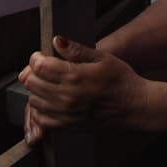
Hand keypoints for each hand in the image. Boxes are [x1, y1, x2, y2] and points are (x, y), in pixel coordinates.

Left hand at [17, 36, 144, 141]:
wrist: (135, 106)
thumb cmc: (121, 79)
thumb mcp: (102, 57)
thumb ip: (76, 50)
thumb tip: (56, 40)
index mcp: (75, 76)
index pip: (38, 65)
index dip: (36, 57)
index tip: (41, 55)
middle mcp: (67, 96)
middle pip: (31, 83)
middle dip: (32, 72)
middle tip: (42, 68)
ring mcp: (67, 113)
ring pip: (33, 101)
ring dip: (36, 90)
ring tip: (46, 83)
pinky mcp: (68, 126)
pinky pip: (42, 119)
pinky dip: (40, 110)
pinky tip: (48, 101)